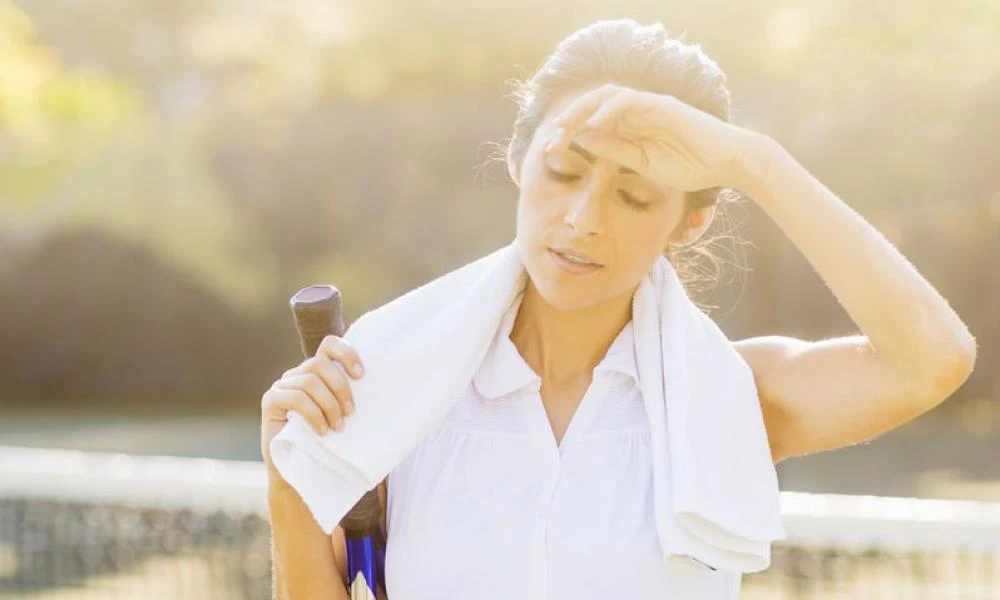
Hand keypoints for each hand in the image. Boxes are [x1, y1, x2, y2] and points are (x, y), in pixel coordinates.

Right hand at [260, 335, 364, 473]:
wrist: (302, 473)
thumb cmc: (329, 444)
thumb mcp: (345, 416)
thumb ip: (353, 398)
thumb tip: (386, 388)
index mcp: (318, 372)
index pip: (330, 345)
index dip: (346, 353)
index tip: (362, 375)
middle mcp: (298, 374)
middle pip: (320, 364)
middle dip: (340, 387)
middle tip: (351, 412)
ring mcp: (282, 386)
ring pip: (309, 381)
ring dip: (329, 405)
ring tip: (338, 427)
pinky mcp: (271, 401)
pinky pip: (294, 398)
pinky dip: (313, 415)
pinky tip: (322, 432)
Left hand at [546, 83, 759, 192]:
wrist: (727, 163)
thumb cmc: (690, 165)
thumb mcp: (643, 163)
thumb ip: (615, 150)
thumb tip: (583, 140)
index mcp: (631, 126)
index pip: (593, 121)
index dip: (569, 131)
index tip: (550, 149)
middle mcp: (637, 111)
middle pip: (594, 104)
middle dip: (569, 119)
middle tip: (549, 139)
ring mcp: (650, 105)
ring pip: (608, 97)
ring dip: (583, 110)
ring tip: (564, 128)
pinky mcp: (663, 106)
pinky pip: (631, 101)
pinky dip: (610, 109)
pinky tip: (595, 124)